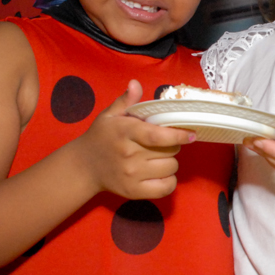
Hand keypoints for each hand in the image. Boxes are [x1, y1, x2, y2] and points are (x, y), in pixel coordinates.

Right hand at [70, 80, 193, 198]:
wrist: (84, 167)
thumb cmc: (101, 137)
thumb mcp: (110, 115)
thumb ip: (126, 100)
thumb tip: (135, 83)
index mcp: (125, 132)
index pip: (157, 136)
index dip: (178, 135)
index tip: (191, 134)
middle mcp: (129, 155)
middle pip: (170, 151)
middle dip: (172, 145)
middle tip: (162, 143)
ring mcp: (132, 176)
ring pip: (171, 168)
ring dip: (170, 162)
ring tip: (158, 157)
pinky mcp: (134, 192)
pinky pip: (166, 188)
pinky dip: (169, 180)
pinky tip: (160, 173)